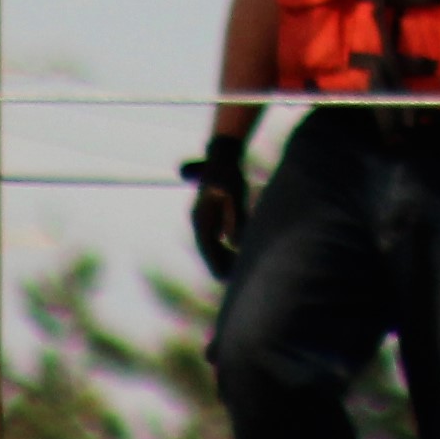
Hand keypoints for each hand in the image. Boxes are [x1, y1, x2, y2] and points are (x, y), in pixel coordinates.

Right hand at [184, 135, 250, 282]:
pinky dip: (226, 249)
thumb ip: (235, 217)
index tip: (227, 278)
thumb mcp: (234, 193)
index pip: (207, 246)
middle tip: (235, 281)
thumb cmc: (229, 173)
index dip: (217, 263)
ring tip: (238, 273)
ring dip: (224, 258)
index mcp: (201, 217)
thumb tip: (236, 243)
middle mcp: (200, 220)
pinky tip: (239, 256)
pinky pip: (218, 239)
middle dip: (221, 264)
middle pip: (209, 249)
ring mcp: (206, 219)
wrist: (223, 156)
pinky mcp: (214, 218)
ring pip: (213, 245)